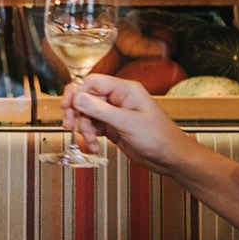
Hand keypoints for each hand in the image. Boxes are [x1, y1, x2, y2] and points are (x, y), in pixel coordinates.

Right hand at [62, 74, 189, 174]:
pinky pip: (94, 128)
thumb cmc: (159, 137)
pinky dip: (90, 137)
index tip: (67, 106)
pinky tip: (94, 146)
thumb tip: (78, 96)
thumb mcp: (126, 122)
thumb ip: (100, 109)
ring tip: (90, 143)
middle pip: (86, 98)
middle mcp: (118, 99)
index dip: (77, 92)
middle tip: (69, 125)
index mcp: (125, 90)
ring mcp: (115, 114)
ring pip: (88, 115)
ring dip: (84, 129)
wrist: (170, 157)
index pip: (92, 82)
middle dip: (77, 113)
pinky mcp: (113, 127)